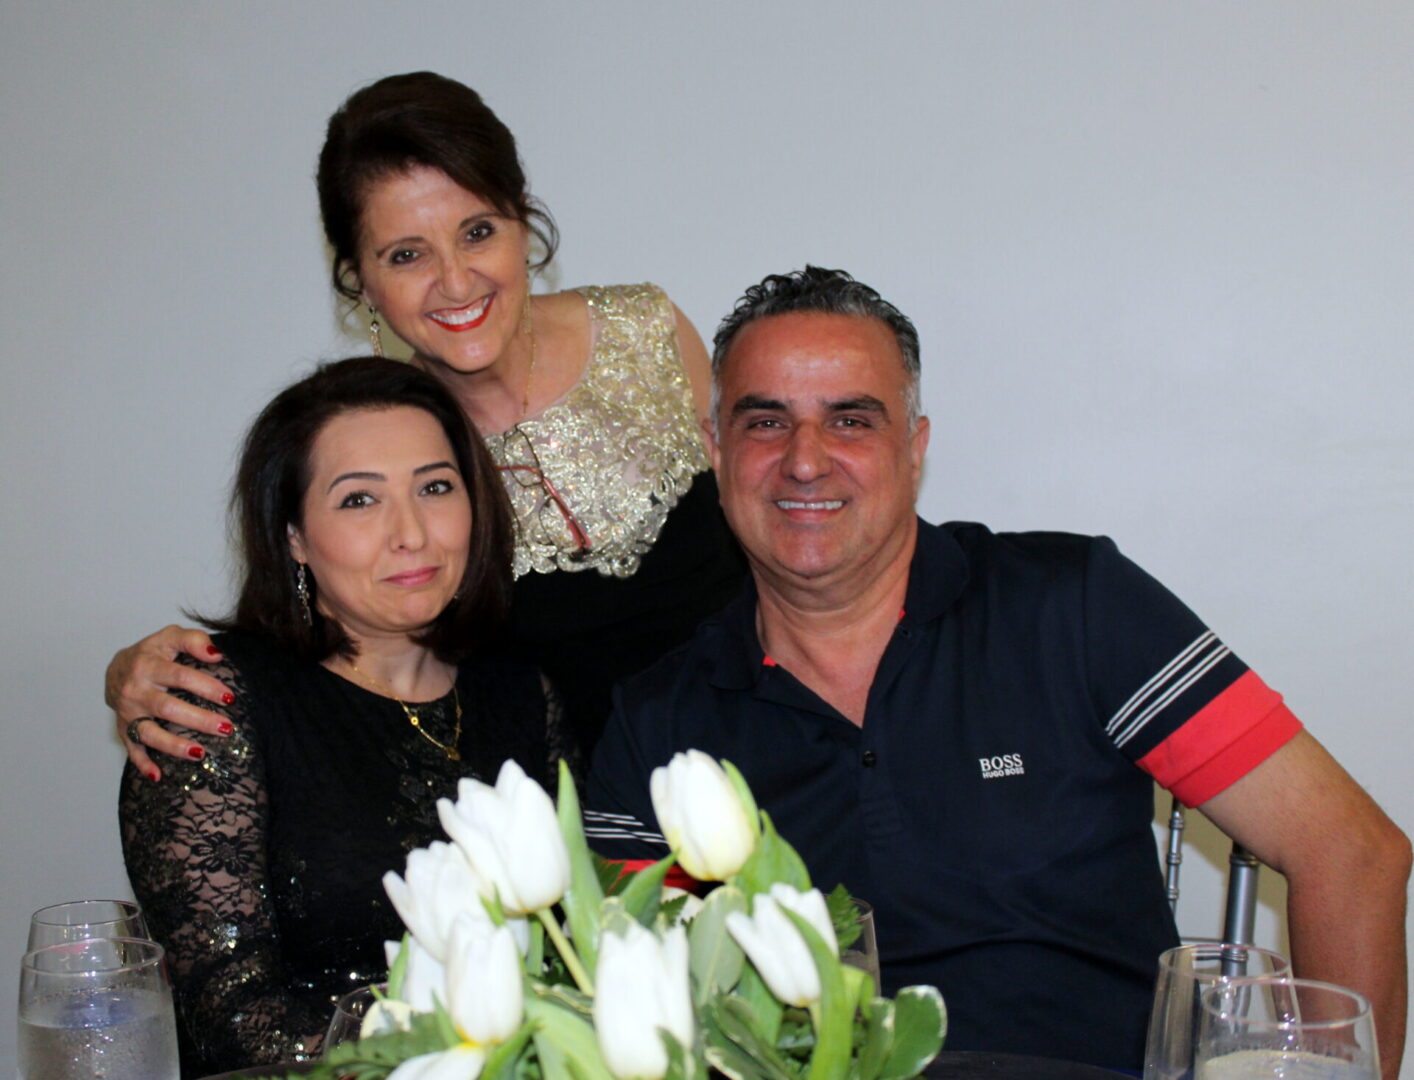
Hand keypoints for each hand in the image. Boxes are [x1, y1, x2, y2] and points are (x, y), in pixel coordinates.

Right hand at [108, 625, 234, 780]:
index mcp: (148, 664)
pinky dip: (143, 764)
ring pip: (149, 733)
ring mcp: (128, 712)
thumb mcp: (170, 636)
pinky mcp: (123, 728)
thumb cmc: (153, 652)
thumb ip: (194, 640)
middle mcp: (135, 689)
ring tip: (201, 754)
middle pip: (168, 708)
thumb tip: (216, 654)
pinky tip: (159, 776)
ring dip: (175, 746)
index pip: (181, 676)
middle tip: (226, 728)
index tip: (229, 698)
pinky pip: (132, 749)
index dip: (206, 686)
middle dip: (199, 720)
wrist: (116, 667)